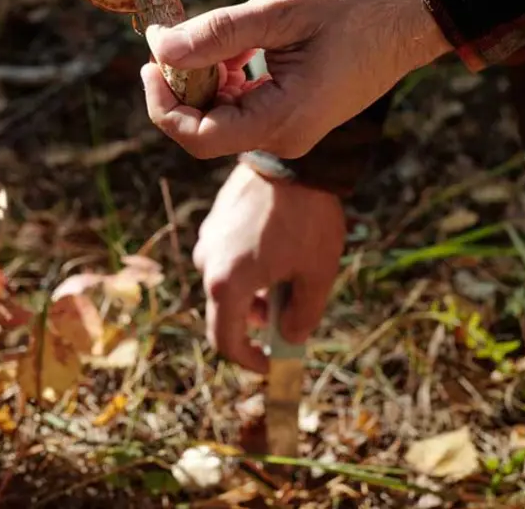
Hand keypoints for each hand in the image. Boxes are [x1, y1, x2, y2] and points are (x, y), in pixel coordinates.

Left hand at [141, 0, 449, 158]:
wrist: (411, 16)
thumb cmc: (355, 7)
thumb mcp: (280, 10)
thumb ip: (218, 34)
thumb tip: (160, 48)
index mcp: (284, 118)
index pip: (199, 137)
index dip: (163, 104)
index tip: (151, 61)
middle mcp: (286, 136)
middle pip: (206, 130)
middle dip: (181, 87)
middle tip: (173, 37)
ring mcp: (292, 130)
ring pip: (223, 118)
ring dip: (205, 79)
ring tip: (212, 34)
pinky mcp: (295, 116)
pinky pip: (245, 108)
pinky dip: (228, 79)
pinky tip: (236, 46)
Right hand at [194, 161, 346, 373]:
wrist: (292, 160)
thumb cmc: (307, 220)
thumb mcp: (317, 275)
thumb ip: (302, 316)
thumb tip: (289, 339)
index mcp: (226, 284)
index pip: (225, 342)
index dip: (248, 361)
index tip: (270, 364)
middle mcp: (207, 263)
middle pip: (225, 311)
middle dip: (255, 323)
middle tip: (288, 317)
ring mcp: (208, 239)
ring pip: (225, 283)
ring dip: (252, 294)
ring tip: (288, 279)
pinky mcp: (214, 221)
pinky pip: (226, 256)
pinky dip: (247, 268)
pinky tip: (278, 252)